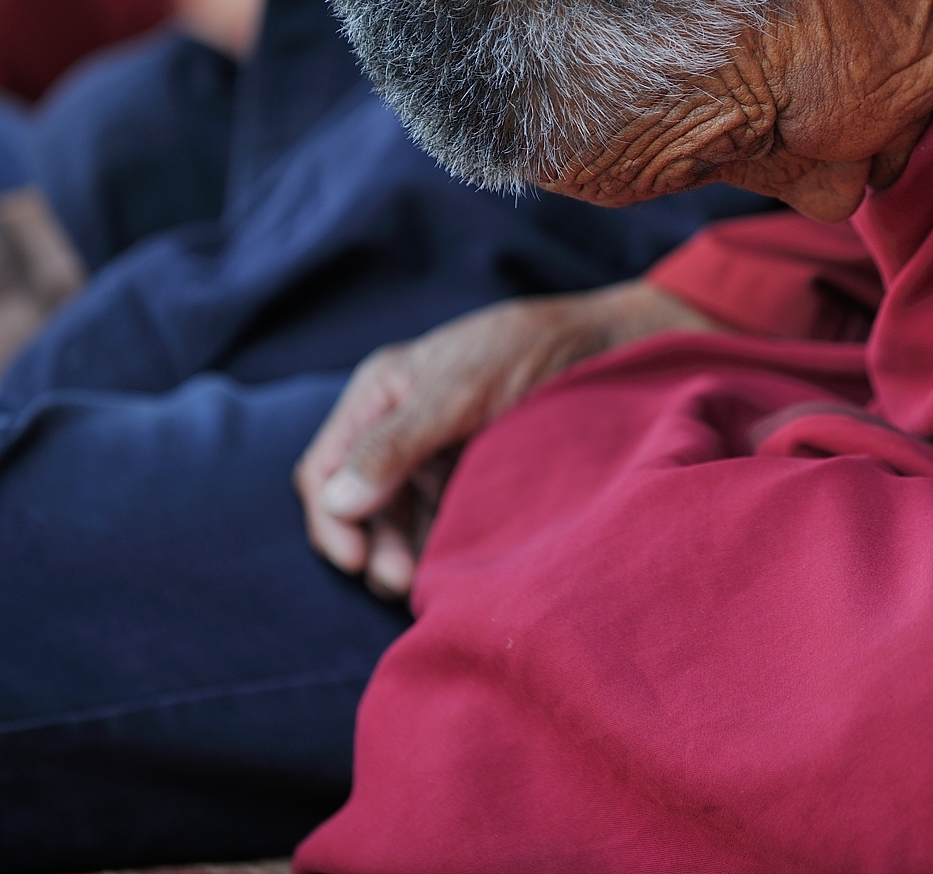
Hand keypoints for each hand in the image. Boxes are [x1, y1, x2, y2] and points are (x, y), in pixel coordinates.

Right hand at [295, 281, 715, 597]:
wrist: (608, 347)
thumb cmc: (526, 350)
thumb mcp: (457, 390)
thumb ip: (396, 444)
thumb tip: (337, 503)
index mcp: (381, 394)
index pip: (324, 468)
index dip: (331, 520)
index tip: (356, 562)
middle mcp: (402, 428)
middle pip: (361, 505)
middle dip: (375, 547)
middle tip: (402, 582)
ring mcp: (439, 455)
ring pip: (403, 521)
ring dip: (407, 554)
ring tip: (427, 584)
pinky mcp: (476, 477)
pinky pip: (444, 522)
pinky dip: (442, 547)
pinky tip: (458, 568)